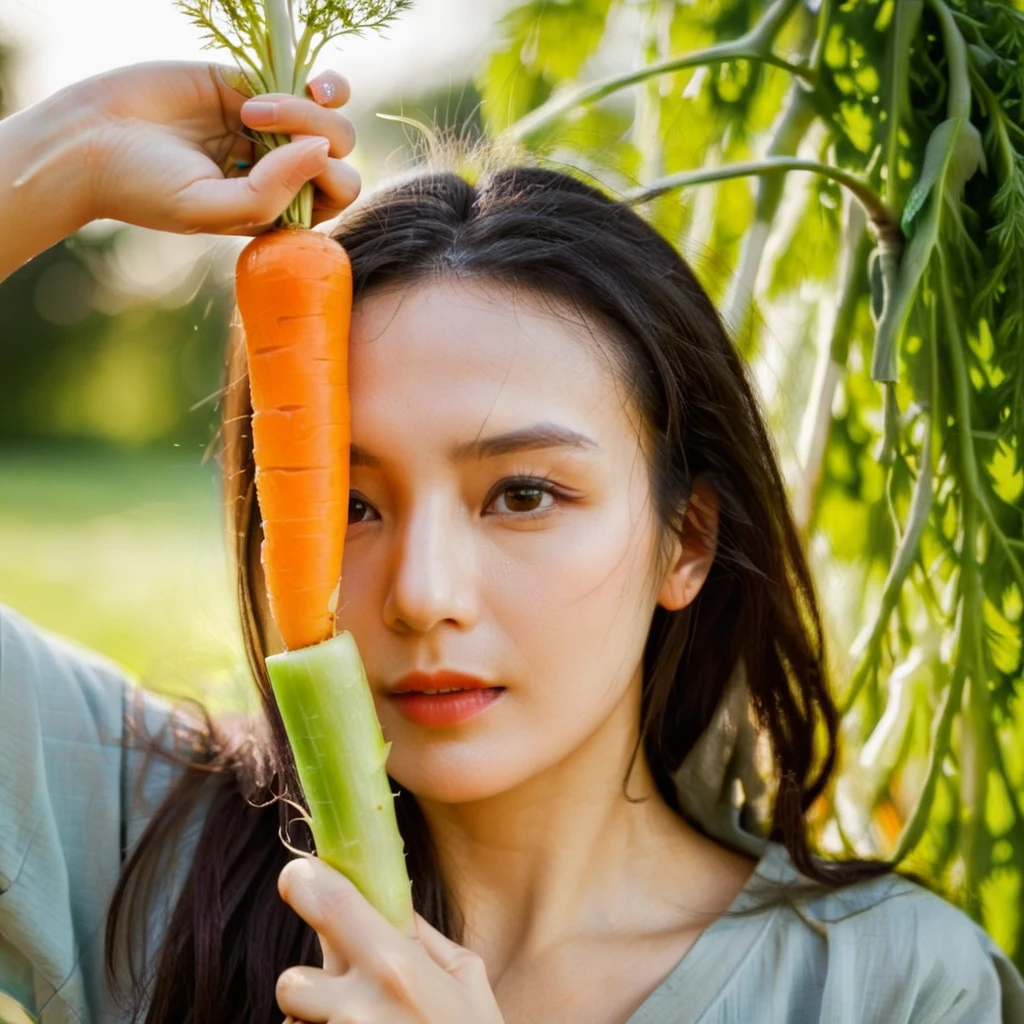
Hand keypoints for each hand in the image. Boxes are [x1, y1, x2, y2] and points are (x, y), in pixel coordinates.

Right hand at [70, 61, 358, 234]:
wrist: (88, 140)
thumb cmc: (146, 189)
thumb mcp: (211, 208)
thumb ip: (271, 191)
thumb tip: (322, 150)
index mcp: (278, 209)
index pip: (336, 194)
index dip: (330, 178)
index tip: (284, 168)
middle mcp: (279, 170)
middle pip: (336, 151)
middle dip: (317, 135)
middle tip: (258, 126)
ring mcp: (268, 127)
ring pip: (327, 115)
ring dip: (306, 107)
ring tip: (251, 108)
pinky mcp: (248, 84)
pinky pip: (304, 83)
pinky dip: (312, 85)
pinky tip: (296, 88)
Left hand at [277, 857, 504, 1023]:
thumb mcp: (468, 981)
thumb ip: (423, 939)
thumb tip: (390, 905)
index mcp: (397, 968)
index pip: (330, 904)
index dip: (303, 881)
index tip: (299, 876)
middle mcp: (358, 1009)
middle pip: (292, 981)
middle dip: (311, 987)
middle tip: (346, 995)